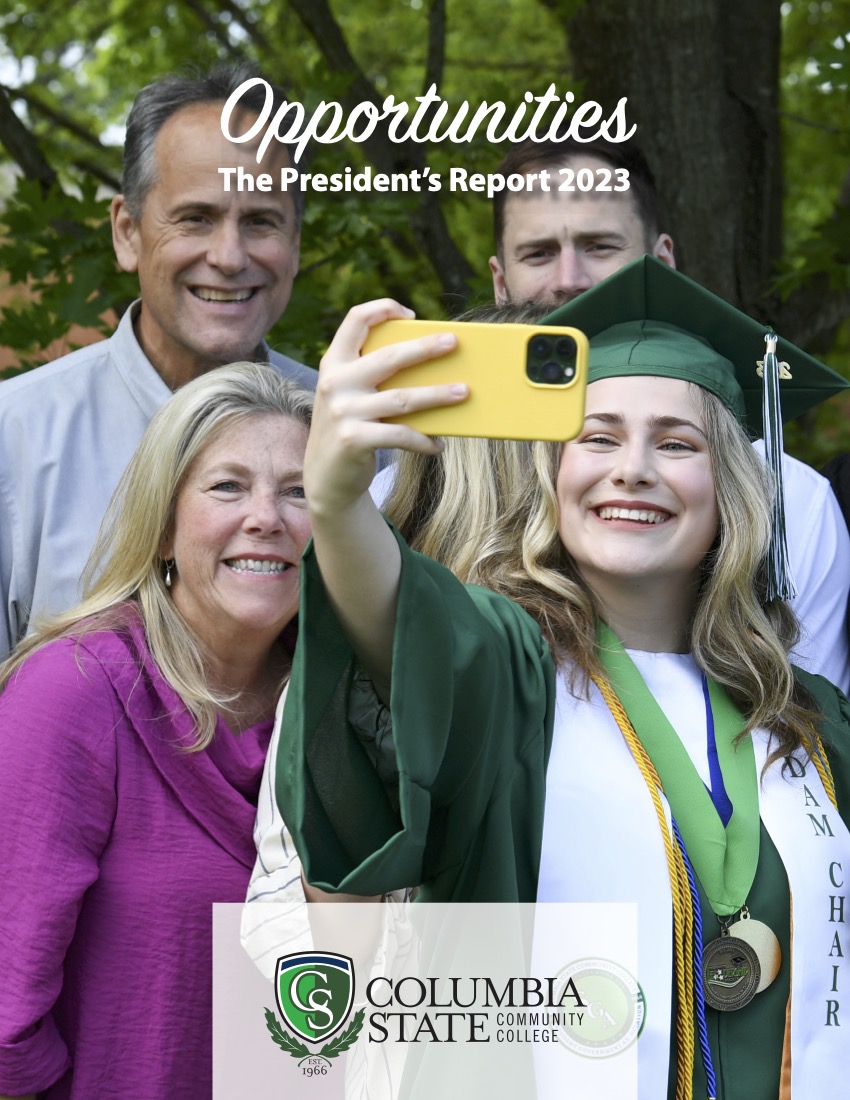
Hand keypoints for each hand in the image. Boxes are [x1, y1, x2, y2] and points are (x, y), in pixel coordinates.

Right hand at [304, 299, 467, 518]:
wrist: (324, 478)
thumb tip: (431, 366)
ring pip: (403, 398)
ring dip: (438, 395)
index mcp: (334, 363)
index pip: (355, 320)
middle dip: (425, 348)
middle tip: (453, 343)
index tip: (411, 314)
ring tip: (464, 392)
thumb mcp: (350, 397)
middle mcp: (335, 383)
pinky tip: (438, 445)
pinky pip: (401, 434)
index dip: (383, 309)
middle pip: (389, 357)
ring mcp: (343, 411)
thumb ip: (373, 378)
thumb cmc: (350, 429)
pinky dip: (423, 440)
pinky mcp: (354, 439)